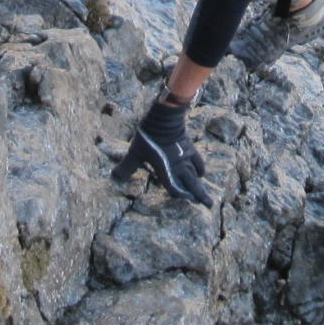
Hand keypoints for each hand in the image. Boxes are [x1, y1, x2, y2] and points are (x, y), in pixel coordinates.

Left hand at [112, 89, 211, 206]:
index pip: (175, 188)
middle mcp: (178, 167)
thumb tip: (114, 178)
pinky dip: (200, 169)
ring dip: (200, 186)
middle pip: (192, 185)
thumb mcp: (134, 153)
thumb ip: (126, 167)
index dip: (181, 195)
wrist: (164, 119)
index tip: (187, 201)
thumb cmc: (148, 137)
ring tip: (205, 196)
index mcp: (165, 171)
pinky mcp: (189, 149)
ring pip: (195, 175)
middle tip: (209, 205)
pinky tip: (201, 174)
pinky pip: (198, 162)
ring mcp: (185, 158)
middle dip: (200, 196)